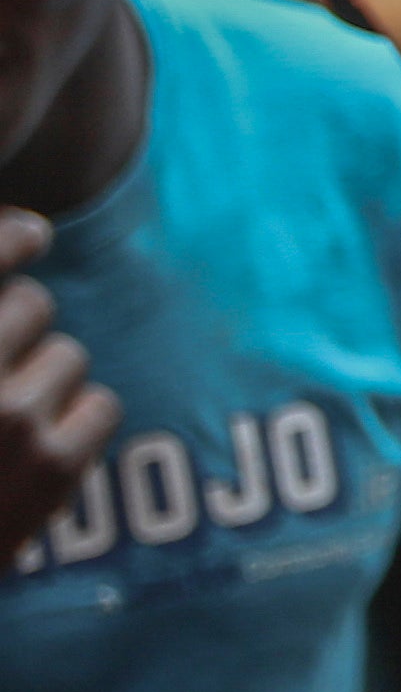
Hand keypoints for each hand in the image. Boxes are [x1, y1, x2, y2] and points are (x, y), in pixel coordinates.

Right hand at [0, 212, 111, 555]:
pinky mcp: (52, 465)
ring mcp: (7, 417)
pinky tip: (37, 453)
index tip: (33, 233)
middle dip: (20, 328)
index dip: (12, 237)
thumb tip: (29, 226)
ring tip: (5, 426)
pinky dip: (77, 424)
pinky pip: (100, 405)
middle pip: (31, 304)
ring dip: (47, 381)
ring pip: (68, 356)